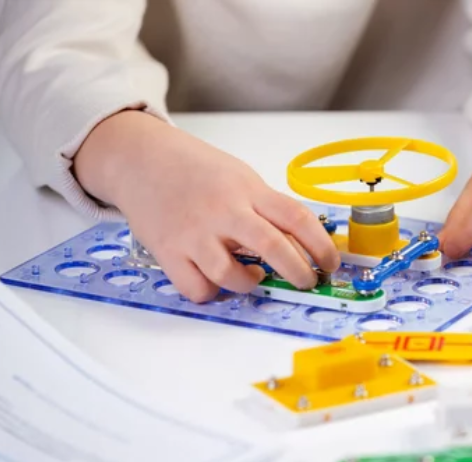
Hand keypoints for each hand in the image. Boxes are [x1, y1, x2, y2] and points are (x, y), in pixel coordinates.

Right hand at [74, 111, 339, 302]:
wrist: (141, 158)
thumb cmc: (195, 169)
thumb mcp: (240, 177)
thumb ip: (266, 207)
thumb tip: (300, 242)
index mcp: (248, 190)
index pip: (297, 218)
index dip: (322, 246)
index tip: (330, 263)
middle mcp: (224, 211)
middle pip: (273, 246)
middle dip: (298, 272)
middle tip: (306, 281)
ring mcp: (194, 233)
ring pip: (231, 275)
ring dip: (250, 284)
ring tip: (254, 277)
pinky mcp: (168, 251)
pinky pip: (197, 288)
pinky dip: (212, 292)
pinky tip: (217, 281)